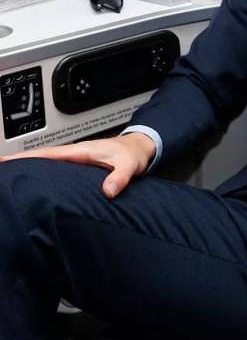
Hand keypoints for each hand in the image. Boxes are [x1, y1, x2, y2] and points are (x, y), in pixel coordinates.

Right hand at [0, 133, 155, 198]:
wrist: (140, 149)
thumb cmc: (133, 154)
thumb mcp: (130, 165)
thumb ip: (120, 177)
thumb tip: (108, 191)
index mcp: (82, 151)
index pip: (49, 153)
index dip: (26, 158)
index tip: (5, 161)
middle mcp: (76, 154)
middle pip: (41, 158)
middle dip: (19, 163)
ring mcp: (76, 160)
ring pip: (47, 163)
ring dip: (28, 168)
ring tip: (8, 178)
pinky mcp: (79, 167)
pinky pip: (56, 169)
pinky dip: (42, 172)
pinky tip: (33, 182)